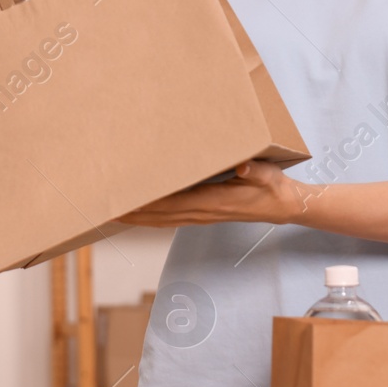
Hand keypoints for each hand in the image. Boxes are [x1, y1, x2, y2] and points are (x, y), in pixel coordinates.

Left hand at [120, 160, 305, 227]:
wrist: (282, 206)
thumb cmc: (272, 186)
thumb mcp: (267, 174)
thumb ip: (254, 170)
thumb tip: (242, 166)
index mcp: (213, 201)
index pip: (174, 203)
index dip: (149, 203)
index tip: (127, 200)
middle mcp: (202, 212)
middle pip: (160, 216)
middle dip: (133, 213)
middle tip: (106, 209)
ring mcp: (201, 216)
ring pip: (162, 220)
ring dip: (138, 218)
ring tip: (114, 213)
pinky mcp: (202, 216)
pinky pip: (171, 219)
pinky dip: (151, 218)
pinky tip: (138, 214)